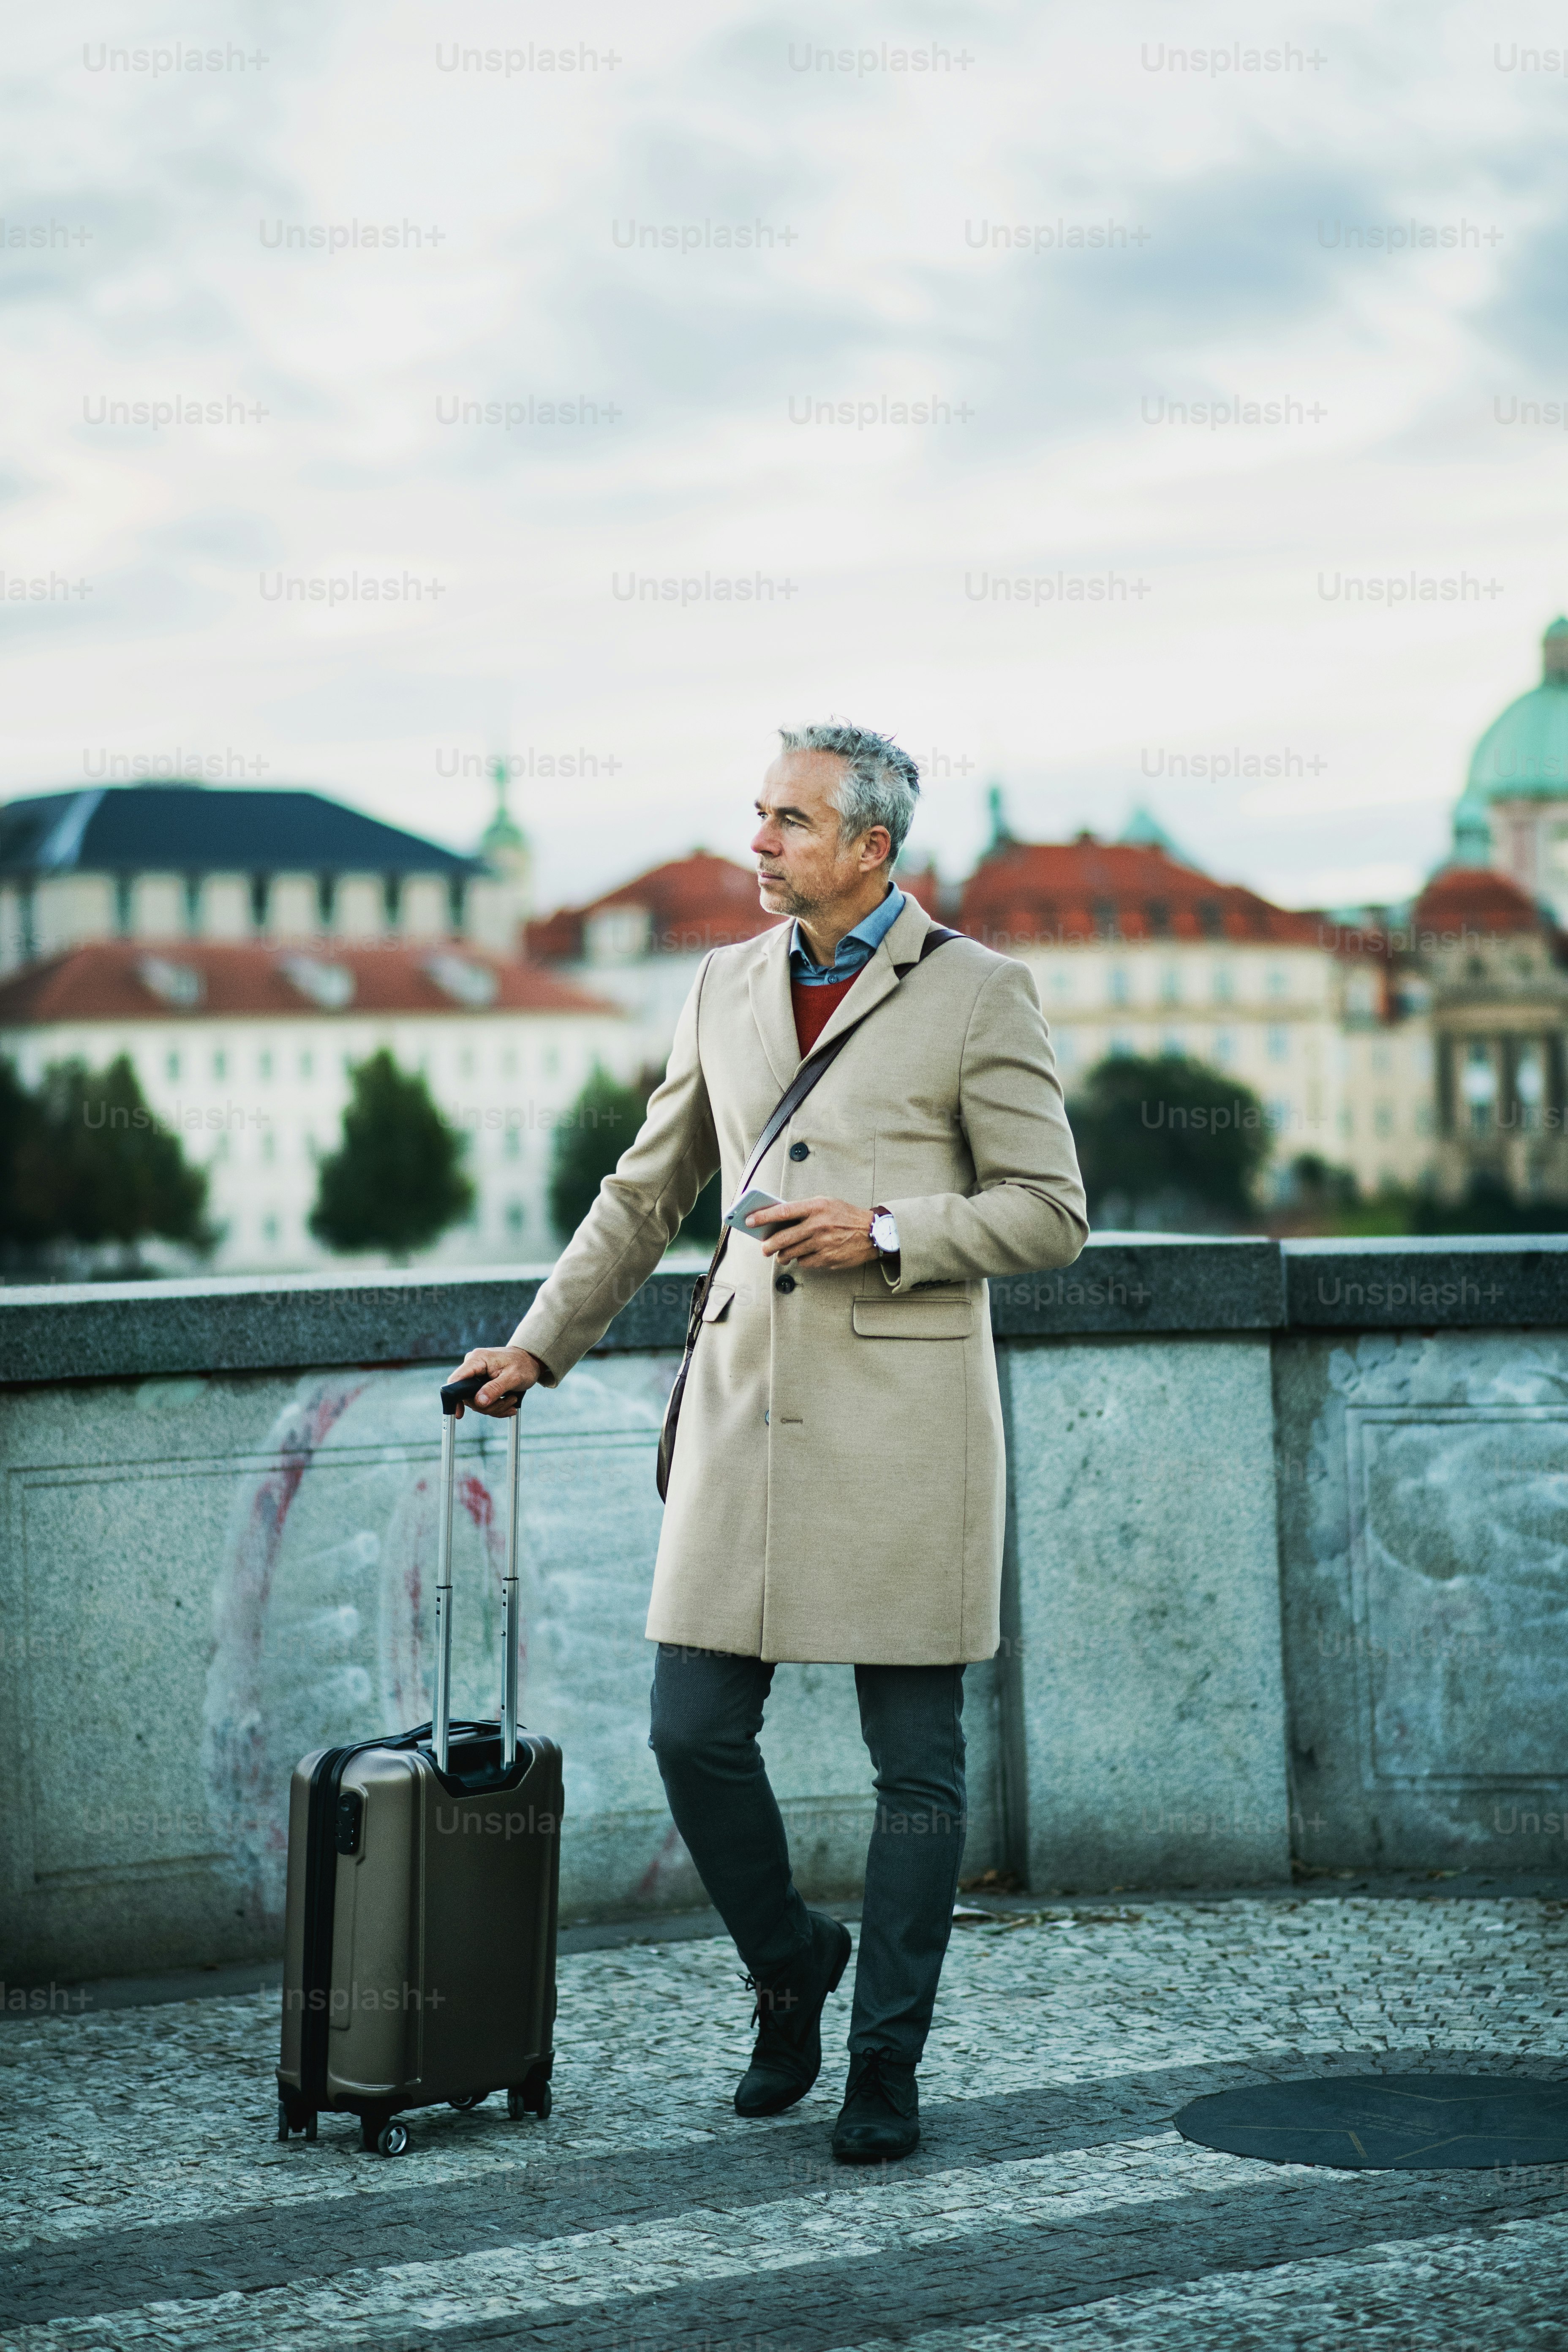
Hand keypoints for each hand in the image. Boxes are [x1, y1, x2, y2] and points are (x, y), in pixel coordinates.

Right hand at [445, 1346, 545, 1416]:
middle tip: (508, 1402)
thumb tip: (479, 1402)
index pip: (456, 1379)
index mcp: (477, 1359)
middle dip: (488, 1405)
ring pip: (476, 1402)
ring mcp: (476, 1376)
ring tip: (512, 1399)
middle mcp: (473, 1366)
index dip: (454, 1397)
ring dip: (495, 1407)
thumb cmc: (523, 1365)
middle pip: (467, 1396)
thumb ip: (495, 1389)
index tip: (460, 1413)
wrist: (530, 1361)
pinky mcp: (480, 1384)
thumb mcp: (513, 1377)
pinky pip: (482, 1401)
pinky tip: (509, 1403)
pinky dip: (496, 1406)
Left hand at [747, 1197, 875, 1270]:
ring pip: (791, 1254)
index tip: (749, 1220)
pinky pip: (804, 1262)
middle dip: (768, 1246)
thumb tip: (777, 1219)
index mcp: (815, 1207)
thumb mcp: (825, 1203)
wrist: (872, 1233)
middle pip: (782, 1238)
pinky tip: (806, 1255)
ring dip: (783, 1255)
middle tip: (763, 1248)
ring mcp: (822, 1244)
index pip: (782, 1212)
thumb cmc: (845, 1216)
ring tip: (782, 1254)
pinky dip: (802, 1260)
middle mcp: (817, 1225)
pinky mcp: (827, 1259)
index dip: (763, 1217)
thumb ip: (803, 1209)